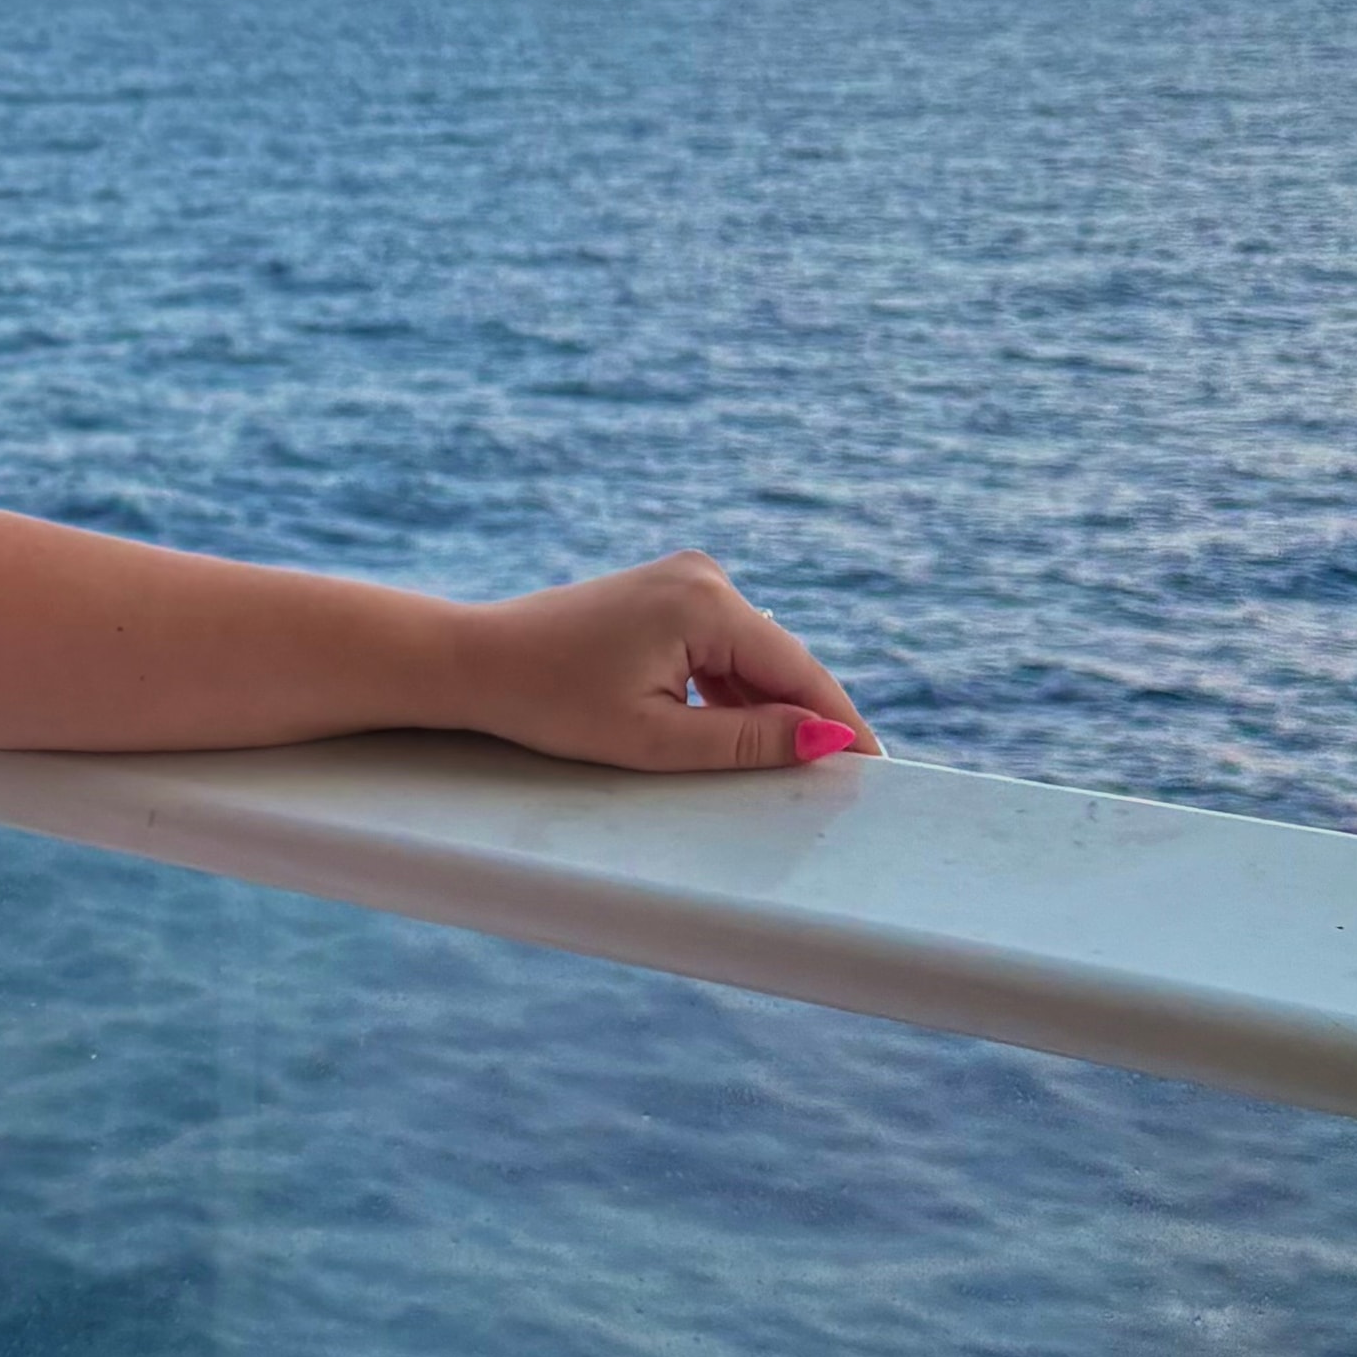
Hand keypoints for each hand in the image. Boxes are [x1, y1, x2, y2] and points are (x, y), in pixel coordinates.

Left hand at [454, 554, 881, 776]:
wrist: (476, 660)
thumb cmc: (551, 702)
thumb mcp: (655, 738)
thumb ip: (746, 740)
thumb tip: (828, 739)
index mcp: (707, 603)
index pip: (799, 672)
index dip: (840, 723)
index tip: (880, 769)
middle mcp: (705, 577)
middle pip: (780, 661)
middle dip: (805, 717)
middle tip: (843, 779)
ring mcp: (685, 579)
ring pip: (751, 657)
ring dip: (762, 707)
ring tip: (779, 765)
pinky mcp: (666, 593)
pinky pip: (720, 647)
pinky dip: (728, 690)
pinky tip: (724, 731)